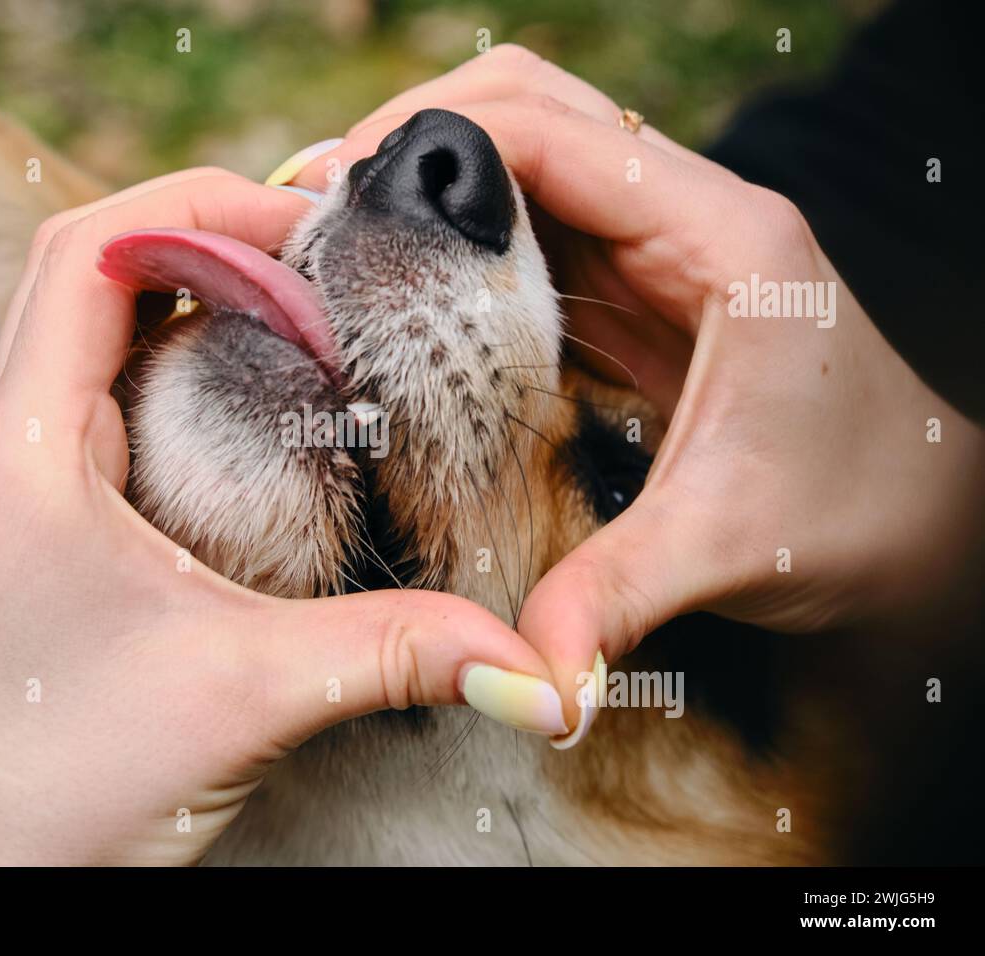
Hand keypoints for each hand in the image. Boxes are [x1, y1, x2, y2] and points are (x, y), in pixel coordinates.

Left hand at [0, 170, 560, 865]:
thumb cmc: (63, 794)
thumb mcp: (248, 699)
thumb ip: (395, 657)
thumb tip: (534, 667)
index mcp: (26, 454)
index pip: (89, 249)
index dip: (201, 206)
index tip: (309, 222)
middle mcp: (9, 451)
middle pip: (83, 266)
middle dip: (200, 231)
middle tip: (315, 254)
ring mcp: (20, 489)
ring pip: (87, 328)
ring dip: (184, 292)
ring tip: (293, 304)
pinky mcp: (46, 529)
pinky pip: (102, 398)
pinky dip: (174, 361)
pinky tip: (247, 400)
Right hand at [281, 46, 984, 726]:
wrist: (914, 526)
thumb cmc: (849, 514)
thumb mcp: (726, 545)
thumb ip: (614, 597)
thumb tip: (527, 674)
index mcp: (723, 240)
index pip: (557, 135)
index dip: (436, 142)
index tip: (338, 190)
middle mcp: (689, 219)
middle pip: (534, 109)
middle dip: (417, 137)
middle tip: (319, 203)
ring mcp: (659, 249)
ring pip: (527, 159)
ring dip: (433, 184)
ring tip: (342, 238)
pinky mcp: (635, 290)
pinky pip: (533, 231)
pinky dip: (460, 240)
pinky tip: (405, 288)